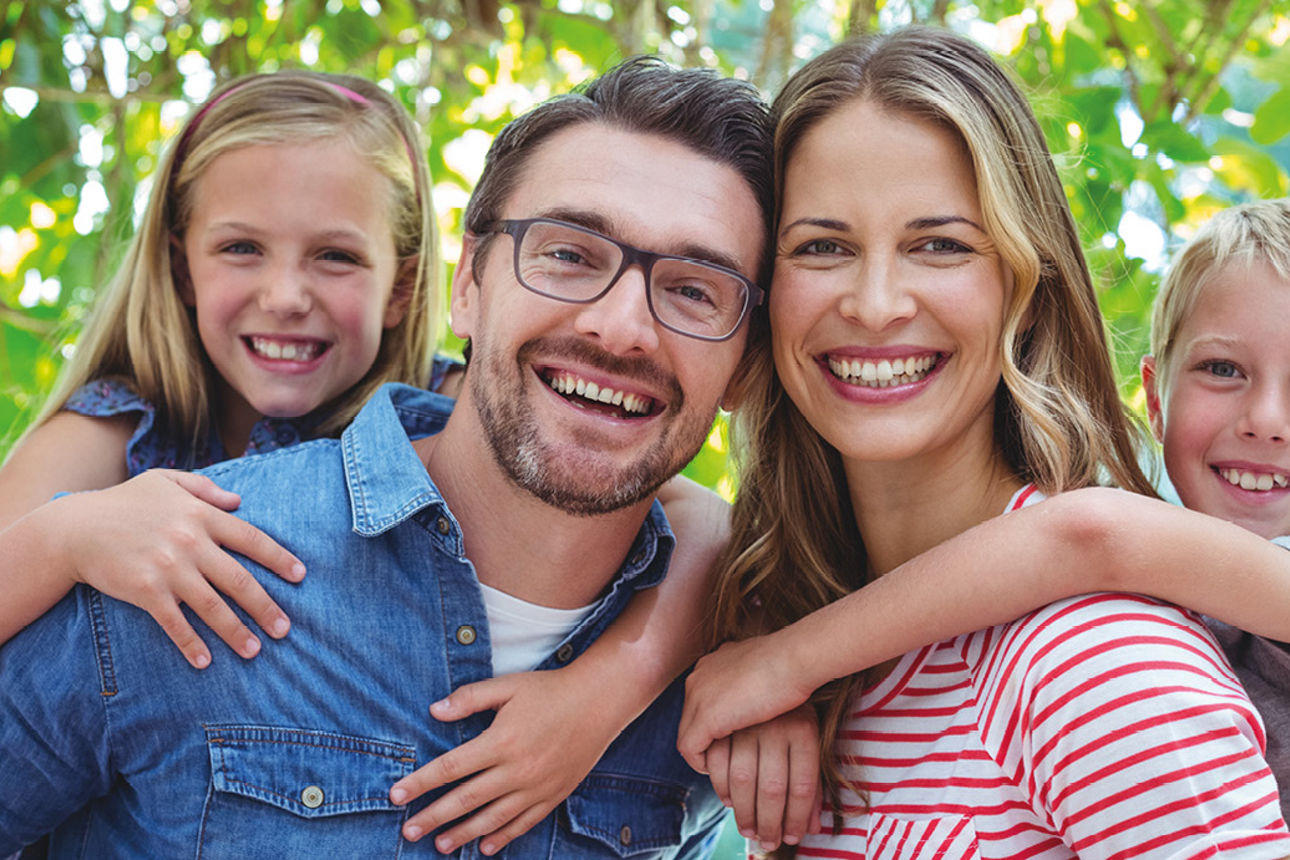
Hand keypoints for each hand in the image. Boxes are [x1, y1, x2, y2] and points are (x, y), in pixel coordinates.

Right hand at [58, 469, 304, 667]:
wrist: (74, 528)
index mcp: (201, 515)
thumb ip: (204, 488)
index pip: (251, 539)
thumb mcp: (165, 481)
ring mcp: (168, 568)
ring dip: (236, 631)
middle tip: (285, 628)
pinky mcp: (145, 591)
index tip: (300, 576)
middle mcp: (190, 542)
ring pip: (213, 606)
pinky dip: (191, 644)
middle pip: (239, 579)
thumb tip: (239, 501)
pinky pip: (175, 623)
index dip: (279, 558)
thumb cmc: (123, 503)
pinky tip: (205, 661)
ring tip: (255, 650)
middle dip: (266, 607)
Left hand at [390, 669, 616, 854]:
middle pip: (466, 799)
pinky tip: (484, 846)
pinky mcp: (553, 795)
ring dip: (463, 833)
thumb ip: (470, 698)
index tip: (396, 796)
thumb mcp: (508, 686)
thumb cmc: (550, 690)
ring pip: (492, 818)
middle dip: (433, 816)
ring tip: (439, 845)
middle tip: (408, 831)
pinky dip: (503, 837)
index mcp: (501, 741)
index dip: (421, 783)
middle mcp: (517, 769)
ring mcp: (536, 786)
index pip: (451, 767)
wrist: (599, 702)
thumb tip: (434, 711)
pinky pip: (524, 823)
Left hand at [678, 631, 815, 772]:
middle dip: (705, 738)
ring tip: (723, 767)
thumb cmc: (792, 663)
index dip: (715, 720)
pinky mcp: (705, 717)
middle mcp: (699, 676)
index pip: (702, 699)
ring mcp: (698, 695)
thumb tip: (759, 695)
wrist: (795, 659)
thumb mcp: (763, 669)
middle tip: (725, 757)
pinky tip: (720, 769)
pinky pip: (690, 749)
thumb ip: (750, 680)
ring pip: (688, 733)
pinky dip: (701, 763)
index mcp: (712, 664)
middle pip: (691, 717)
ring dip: (704, 753)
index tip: (731, 737)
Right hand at [705, 705, 821, 850]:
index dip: (798, 816)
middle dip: (769, 821)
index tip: (792, 836)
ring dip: (744, 808)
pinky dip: (720, 781)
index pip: (803, 786)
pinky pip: (717, 757)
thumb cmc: (798, 697)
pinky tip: (728, 797)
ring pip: (744, 778)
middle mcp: (776, 724)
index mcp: (803, 729)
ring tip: (747, 827)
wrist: (782, 650)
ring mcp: (748, 717)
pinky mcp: (723, 711)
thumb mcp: (810, 734)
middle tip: (766, 841)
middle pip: (773, 787)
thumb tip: (813, 829)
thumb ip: (810, 783)